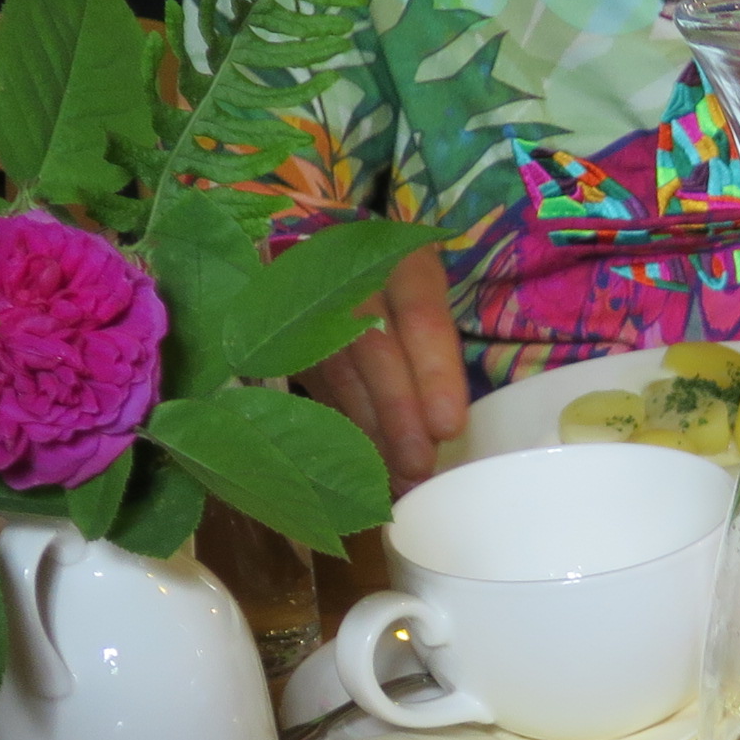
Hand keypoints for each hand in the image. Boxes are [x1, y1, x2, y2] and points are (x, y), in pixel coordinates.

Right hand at [299, 244, 470, 489]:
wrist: (337, 257)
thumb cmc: (406, 288)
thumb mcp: (433, 300)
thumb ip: (440, 347)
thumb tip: (448, 428)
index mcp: (403, 260)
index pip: (421, 316)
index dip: (434, 372)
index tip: (448, 426)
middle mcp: (351, 277)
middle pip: (373, 350)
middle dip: (398, 415)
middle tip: (418, 467)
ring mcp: (311, 308)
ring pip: (339, 374)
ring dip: (370, 434)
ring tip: (399, 481)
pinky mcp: (290, 342)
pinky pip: (319, 390)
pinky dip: (345, 432)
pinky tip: (367, 468)